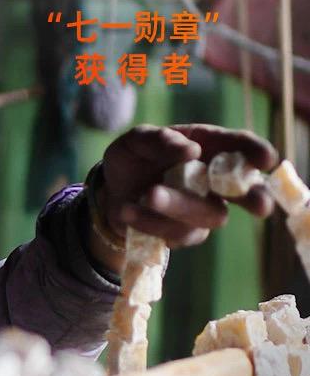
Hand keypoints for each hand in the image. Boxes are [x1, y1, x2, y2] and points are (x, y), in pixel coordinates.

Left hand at [94, 123, 278, 254]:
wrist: (111, 191)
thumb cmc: (134, 159)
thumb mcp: (136, 141)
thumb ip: (158, 141)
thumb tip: (190, 149)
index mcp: (210, 148)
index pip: (239, 147)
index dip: (255, 151)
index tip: (265, 158)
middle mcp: (214, 181)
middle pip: (244, 192)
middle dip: (254, 198)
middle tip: (261, 205)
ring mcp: (202, 210)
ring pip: (208, 216)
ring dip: (180, 206)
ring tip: (149, 193)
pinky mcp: (183, 234)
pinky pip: (176, 234)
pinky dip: (151, 222)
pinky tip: (128, 210)